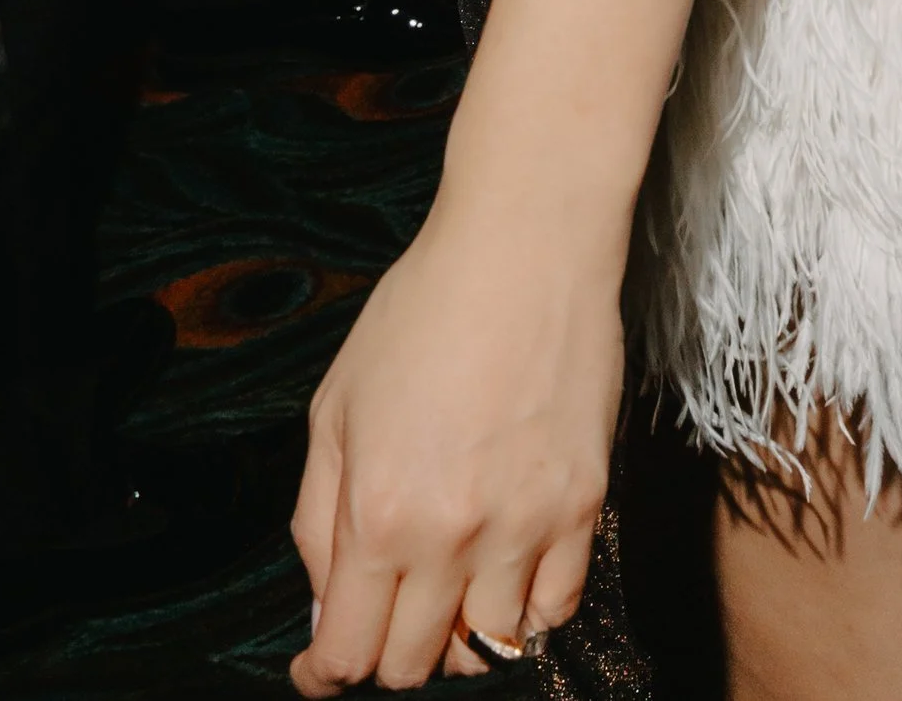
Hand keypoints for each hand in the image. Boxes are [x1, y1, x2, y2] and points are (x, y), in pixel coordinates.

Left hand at [290, 191, 621, 689]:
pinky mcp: (584, 502)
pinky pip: (557, 609)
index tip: (321, 665)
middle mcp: (451, 536)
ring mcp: (525, 524)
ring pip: (488, 649)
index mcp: (378, 513)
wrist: (526, 243)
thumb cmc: (423, 310)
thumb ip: (317, 520)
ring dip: (460, 636)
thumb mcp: (334, 407)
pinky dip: (527, 612)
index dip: (325, 673)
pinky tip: (509, 575)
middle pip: (412, 666)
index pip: (346, 654)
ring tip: (451, 592)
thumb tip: (325, 608)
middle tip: (388, 609)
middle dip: (386, 651)